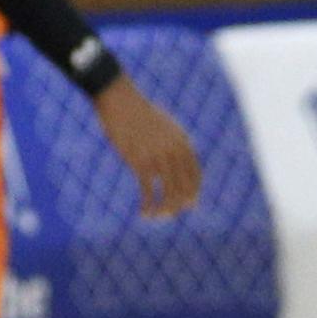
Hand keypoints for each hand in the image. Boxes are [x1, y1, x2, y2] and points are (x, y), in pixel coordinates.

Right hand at [94, 79, 202, 218]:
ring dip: (163, 211)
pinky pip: (148, 192)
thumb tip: (179, 156)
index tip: (186, 205)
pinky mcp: (140, 162)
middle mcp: (175, 151)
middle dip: (177, 206)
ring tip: (155, 217)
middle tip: (167, 215)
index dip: (193, 194)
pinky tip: (143, 213)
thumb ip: (174, 142)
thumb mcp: (164, 125)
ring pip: (169, 194)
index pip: (196, 177)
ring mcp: (158, 157)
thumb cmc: (140, 113)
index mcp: (183, 142)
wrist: (120, 100)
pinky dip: (147, 206)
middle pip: (184, 189)